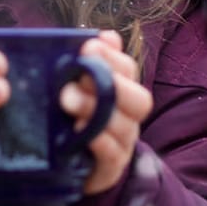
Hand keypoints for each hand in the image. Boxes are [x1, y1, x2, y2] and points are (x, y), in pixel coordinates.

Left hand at [62, 30, 152, 196]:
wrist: (72, 170)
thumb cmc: (71, 120)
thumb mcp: (76, 89)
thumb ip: (88, 64)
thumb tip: (108, 36)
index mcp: (121, 92)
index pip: (128, 70)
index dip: (112, 57)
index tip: (88, 46)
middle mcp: (128, 117)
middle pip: (139, 99)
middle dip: (111, 84)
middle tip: (79, 76)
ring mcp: (122, 144)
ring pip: (124, 126)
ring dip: (96, 110)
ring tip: (67, 101)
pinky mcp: (111, 168)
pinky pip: (113, 153)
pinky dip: (98, 140)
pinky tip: (78, 130)